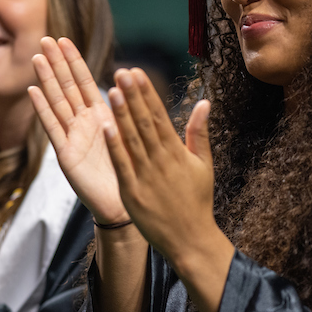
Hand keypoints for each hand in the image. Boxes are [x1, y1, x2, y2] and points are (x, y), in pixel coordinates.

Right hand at [30, 36, 127, 224]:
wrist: (124, 202)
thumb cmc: (129, 169)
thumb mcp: (131, 132)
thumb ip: (126, 107)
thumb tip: (131, 75)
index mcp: (101, 115)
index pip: (84, 82)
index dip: (74, 61)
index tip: (64, 39)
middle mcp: (83, 123)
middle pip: (66, 87)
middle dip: (57, 63)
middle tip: (45, 39)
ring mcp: (72, 137)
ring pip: (57, 103)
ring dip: (47, 80)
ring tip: (37, 58)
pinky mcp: (66, 155)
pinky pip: (53, 129)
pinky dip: (43, 110)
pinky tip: (33, 91)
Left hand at [103, 68, 234, 311]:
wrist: (190, 240)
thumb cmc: (197, 201)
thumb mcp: (203, 165)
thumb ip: (199, 133)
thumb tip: (205, 102)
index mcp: (177, 153)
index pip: (159, 116)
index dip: (147, 93)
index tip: (136, 72)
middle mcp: (161, 161)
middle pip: (145, 123)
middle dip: (132, 95)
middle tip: (121, 71)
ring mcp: (146, 177)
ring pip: (132, 140)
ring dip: (122, 114)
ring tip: (111, 89)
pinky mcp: (133, 193)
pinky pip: (123, 166)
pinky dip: (115, 146)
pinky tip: (106, 126)